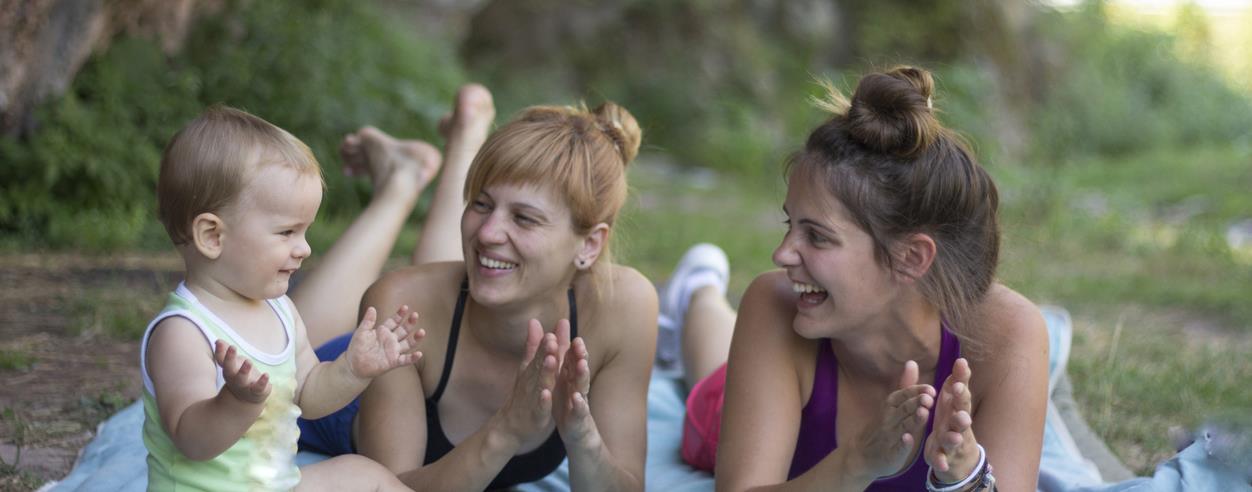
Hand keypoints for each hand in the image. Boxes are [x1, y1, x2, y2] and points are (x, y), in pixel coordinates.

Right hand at [214, 340, 270, 403]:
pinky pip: (259, 388)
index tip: (219, 342)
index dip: (220, 351)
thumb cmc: (238, 375)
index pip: (221, 360)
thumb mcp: (233, 365)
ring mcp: (245, 385)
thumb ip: (225, 353)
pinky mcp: (257, 391)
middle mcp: (234, 378)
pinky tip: (266, 374)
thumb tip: (218, 341)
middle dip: (229, 358)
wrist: (246, 399)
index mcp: (228, 370)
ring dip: (244, 370)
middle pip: (229, 369)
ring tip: (248, 361)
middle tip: (232, 347)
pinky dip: (262, 382)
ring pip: (242, 379)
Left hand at [345, 305, 422, 379]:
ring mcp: (393, 351)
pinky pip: (404, 360)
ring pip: (408, 344)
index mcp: (383, 331)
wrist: (353, 365)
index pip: (394, 321)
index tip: (405, 307)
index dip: (400, 314)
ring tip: (422, 332)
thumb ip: (368, 321)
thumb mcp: (361, 332)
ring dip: (415, 338)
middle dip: (410, 323)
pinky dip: (412, 358)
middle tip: (415, 315)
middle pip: (404, 330)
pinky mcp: (393, 362)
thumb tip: (372, 308)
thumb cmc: (357, 348)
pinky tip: (419, 354)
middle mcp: (391, 340)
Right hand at [496, 319, 560, 444]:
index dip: (548, 340)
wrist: (510, 427)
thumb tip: (534, 321)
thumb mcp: (526, 368)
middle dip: (546, 352)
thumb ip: (532, 346)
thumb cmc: (523, 395)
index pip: (541, 353)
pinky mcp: (536, 415)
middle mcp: (532, 382)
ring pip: (540, 384)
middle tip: (552, 338)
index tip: (557, 325)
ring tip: (552, 360)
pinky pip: (540, 407)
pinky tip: (546, 394)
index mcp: (533, 371)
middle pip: (540, 365)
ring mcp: (533, 398)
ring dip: (546, 372)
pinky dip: (542, 400)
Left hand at [554, 331, 598, 448]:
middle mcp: (579, 390)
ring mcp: (580, 406)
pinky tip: (575, 398)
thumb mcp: (564, 386)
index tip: (568, 328)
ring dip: (582, 376)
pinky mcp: (579, 422)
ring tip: (581, 364)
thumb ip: (564, 365)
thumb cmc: (570, 408)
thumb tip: (561, 342)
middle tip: (578, 342)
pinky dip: (578, 405)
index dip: (571, 346)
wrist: (579, 437)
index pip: (572, 362)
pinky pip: (579, 413)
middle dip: (580, 357)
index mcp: (572, 382)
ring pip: (582, 389)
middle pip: (580, 371)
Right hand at [853, 360, 935, 477]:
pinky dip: (903, 443)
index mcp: (891, 405)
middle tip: (930, 398)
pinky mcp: (891, 453)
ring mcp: (890, 436)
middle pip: (904, 409)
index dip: (916, 392)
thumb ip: (905, 385)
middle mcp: (889, 418)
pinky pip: (897, 447)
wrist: (862, 454)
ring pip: (903, 426)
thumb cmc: (884, 426)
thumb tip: (912, 362)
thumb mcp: (893, 404)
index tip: (931, 389)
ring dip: (912, 419)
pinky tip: (909, 439)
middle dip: (916, 403)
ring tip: (923, 413)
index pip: (903, 395)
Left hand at [925, 357, 978, 481]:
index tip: (957, 379)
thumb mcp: (954, 402)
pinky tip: (939, 464)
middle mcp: (958, 426)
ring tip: (954, 436)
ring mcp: (952, 443)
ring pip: (954, 440)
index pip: (961, 397)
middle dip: (961, 413)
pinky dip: (941, 461)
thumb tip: (961, 360)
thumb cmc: (953, 421)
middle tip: (959, 406)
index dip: (960, 389)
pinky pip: (942, 459)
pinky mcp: (944, 457)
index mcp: (957, 409)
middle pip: (962, 419)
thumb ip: (957, 383)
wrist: (958, 456)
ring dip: (954, 438)